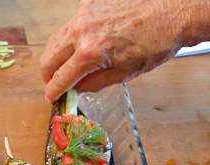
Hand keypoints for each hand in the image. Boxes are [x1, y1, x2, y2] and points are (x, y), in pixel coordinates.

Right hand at [40, 0, 208, 102]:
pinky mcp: (87, 3)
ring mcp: (82, 14)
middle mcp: (81, 31)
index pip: (59, 79)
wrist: (174, 11)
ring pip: (53, 41)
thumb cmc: (156, 42)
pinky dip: (72, 38)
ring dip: (56, 57)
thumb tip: (74, 88)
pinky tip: (85, 43)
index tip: (52, 97)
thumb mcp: (123, 74)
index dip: (53, 92)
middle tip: (56, 83)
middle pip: (47, 60)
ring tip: (68, 65)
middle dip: (49, 76)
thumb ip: (92, 83)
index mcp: (90, 53)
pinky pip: (69, 25)